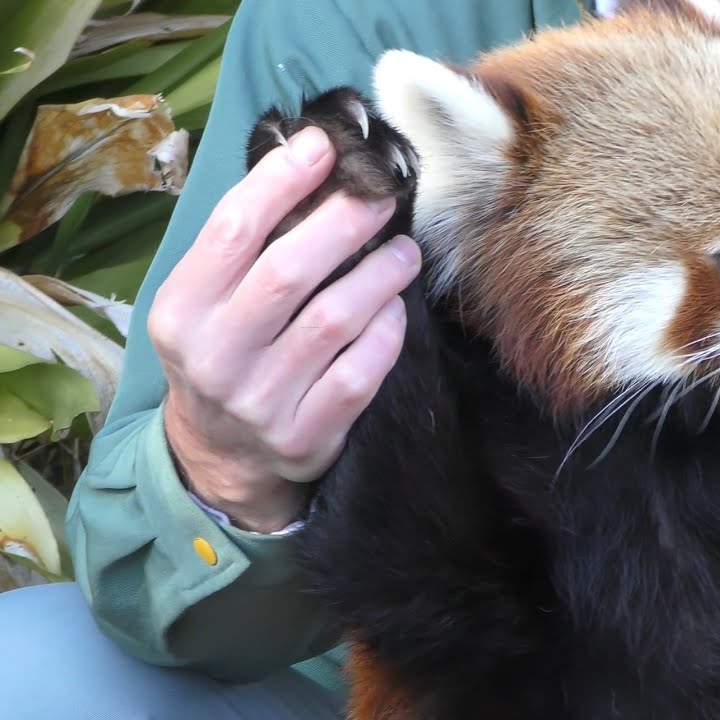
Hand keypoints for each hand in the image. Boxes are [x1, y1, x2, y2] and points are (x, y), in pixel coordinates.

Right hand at [149, 126, 421, 531]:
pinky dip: (386, 331)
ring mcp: (261, 400)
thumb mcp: (208, 301)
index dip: (282, 180)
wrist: (222, 455)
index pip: (233, 229)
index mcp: (182, 310)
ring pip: (335, 319)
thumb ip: (247, 244)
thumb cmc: (225, 352)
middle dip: (346, 221)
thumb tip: (308, 161)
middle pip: (289, 270)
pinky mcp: (306, 434)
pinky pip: (361, 370)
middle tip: (383, 197)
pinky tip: (395, 308)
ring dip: (381, 274)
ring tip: (404, 252)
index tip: (324, 145)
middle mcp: (215, 356)